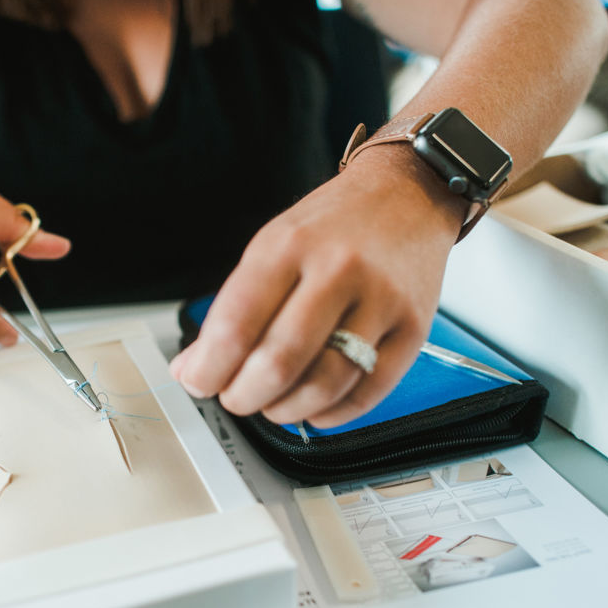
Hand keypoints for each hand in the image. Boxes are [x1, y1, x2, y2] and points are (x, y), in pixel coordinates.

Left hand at [170, 148, 464, 427]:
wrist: (408, 194)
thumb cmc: (334, 225)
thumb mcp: (272, 247)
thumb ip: (233, 308)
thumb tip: (194, 367)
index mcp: (289, 246)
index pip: (236, 325)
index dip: (208, 369)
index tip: (198, 382)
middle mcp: (337, 270)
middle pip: (279, 362)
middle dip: (243, 395)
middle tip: (234, 397)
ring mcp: (380, 301)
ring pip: (325, 384)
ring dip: (285, 410)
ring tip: (271, 404)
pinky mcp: (413, 329)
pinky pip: (368, 392)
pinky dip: (331, 413)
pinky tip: (313, 407)